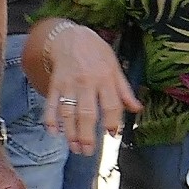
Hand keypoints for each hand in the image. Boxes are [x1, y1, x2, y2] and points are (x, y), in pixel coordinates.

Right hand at [38, 21, 138, 151]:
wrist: (70, 36)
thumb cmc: (96, 52)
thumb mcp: (114, 66)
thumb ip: (124, 90)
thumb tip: (137, 109)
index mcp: (105, 79)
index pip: (111, 105)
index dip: (113, 122)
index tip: (113, 135)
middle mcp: (87, 83)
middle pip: (87, 113)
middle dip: (88, 135)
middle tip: (88, 152)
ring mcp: (69, 84)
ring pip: (68, 112)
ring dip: (70, 132)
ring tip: (74, 148)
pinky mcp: (55, 84)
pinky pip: (51, 103)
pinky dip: (50, 118)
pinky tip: (53, 132)